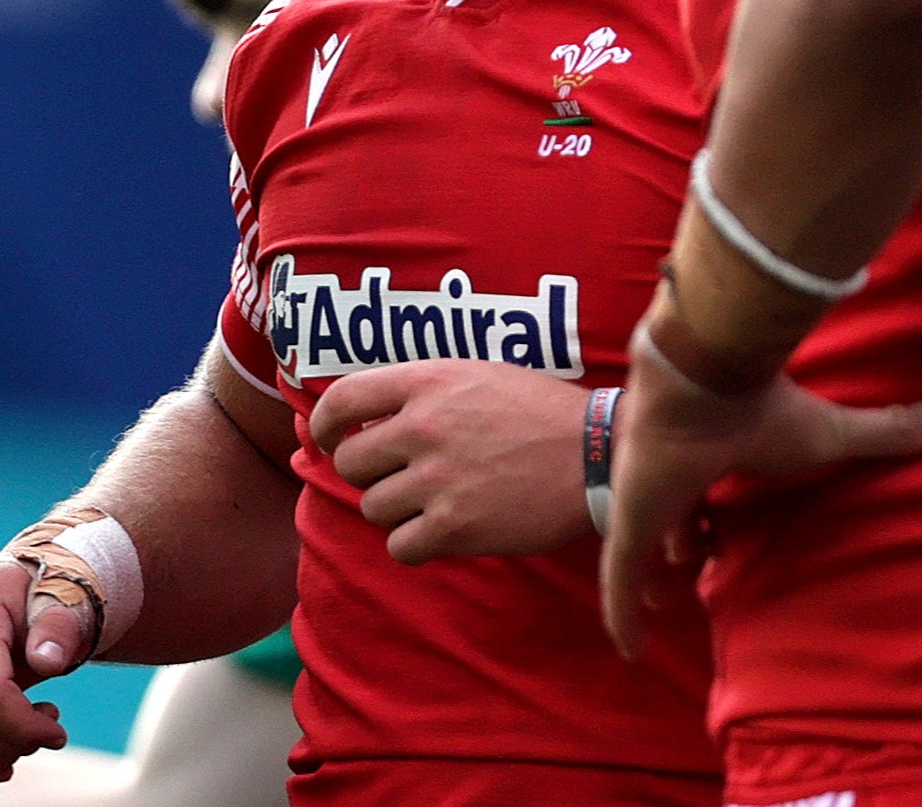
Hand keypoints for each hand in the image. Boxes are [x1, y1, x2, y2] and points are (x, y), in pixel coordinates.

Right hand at [0, 558, 94, 788]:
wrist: (23, 589)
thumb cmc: (49, 597)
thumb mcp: (66, 599)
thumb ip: (61, 625)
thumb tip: (47, 662)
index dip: (22, 725)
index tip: (58, 734)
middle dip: (12, 744)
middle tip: (49, 733)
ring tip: (28, 737)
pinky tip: (2, 764)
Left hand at [312, 361, 591, 561]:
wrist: (597, 455)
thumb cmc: (542, 413)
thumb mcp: (479, 375)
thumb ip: (424, 391)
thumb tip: (366, 418)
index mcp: (427, 381)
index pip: (340, 400)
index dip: (325, 426)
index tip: (329, 441)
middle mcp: (423, 427)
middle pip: (349, 463)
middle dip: (369, 474)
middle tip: (401, 477)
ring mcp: (437, 478)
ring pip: (372, 507)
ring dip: (396, 510)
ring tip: (435, 501)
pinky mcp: (454, 526)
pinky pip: (399, 546)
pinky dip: (416, 544)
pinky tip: (444, 531)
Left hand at [598, 332, 921, 658]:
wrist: (702, 380)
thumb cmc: (764, 407)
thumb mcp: (833, 433)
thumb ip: (889, 431)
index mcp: (712, 451)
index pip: (704, 485)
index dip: (705, 510)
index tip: (712, 533)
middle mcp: (671, 475)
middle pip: (668, 514)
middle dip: (677, 540)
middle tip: (688, 565)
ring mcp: (642, 501)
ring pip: (637, 549)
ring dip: (644, 577)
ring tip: (657, 601)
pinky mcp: (629, 526)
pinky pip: (619, 585)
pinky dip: (622, 617)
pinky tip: (628, 650)